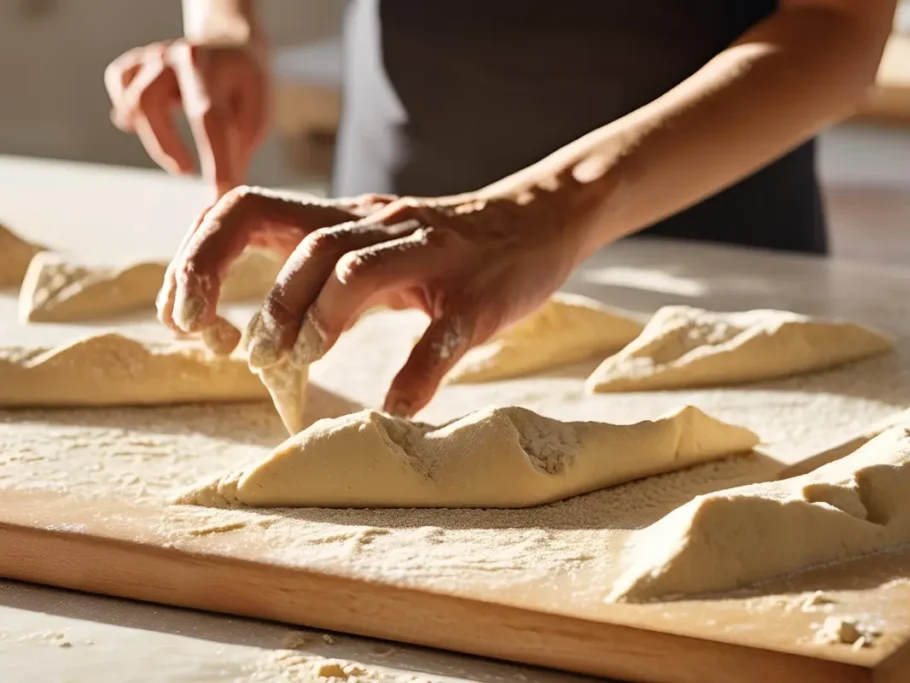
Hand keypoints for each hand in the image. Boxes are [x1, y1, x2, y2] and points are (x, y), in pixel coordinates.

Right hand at [104, 37, 267, 196]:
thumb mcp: (256, 115)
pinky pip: (119, 82)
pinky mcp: (137, 60)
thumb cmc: (247, 89)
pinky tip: (145, 129)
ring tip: (179, 162)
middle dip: (166, 146)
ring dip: (154, 137)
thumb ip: (238, 148)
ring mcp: (155, 55)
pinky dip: (128, 110)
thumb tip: (221, 194)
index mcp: (215, 67)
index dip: (214, 163)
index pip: (210, 120)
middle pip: (151, 100)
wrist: (233, 46)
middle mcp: (179, 55)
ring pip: (133, 98)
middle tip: (188, 174)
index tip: (218, 199)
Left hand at [158, 185, 583, 416]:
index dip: (201, 257)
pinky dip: (414, 377)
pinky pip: (441, 337)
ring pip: (356, 270)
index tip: (191, 317)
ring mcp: (433, 256)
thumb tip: (256, 336)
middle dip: (259, 298)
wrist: (541, 219)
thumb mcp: (375, 242)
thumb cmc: (447, 247)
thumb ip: (320, 273)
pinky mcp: (478, 297)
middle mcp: (381, 226)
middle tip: (240, 352)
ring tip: (298, 364)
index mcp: (345, 218)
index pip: (245, 207)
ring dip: (315, 320)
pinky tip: (396, 410)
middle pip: (301, 241)